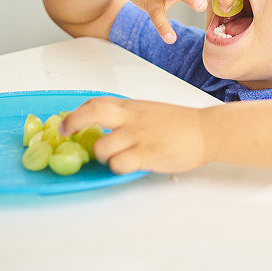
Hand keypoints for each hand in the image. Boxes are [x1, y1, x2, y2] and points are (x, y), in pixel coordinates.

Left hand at [59, 95, 208, 174]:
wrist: (205, 130)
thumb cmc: (180, 124)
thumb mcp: (150, 112)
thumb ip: (128, 118)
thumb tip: (107, 129)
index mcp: (132, 106)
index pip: (97, 102)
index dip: (76, 113)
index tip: (65, 124)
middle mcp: (132, 118)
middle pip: (93, 113)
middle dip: (73, 123)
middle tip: (66, 135)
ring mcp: (139, 135)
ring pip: (102, 146)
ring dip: (100, 155)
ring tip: (110, 158)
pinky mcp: (147, 154)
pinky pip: (120, 164)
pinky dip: (116, 167)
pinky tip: (125, 166)